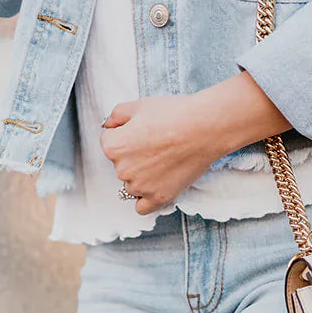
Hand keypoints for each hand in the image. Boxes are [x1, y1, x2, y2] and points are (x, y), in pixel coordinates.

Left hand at [100, 72, 290, 215]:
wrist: (203, 128)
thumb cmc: (173, 114)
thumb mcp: (138, 105)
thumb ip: (115, 116)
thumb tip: (108, 126)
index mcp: (113, 147)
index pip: (108, 142)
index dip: (125, 133)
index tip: (142, 131)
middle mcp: (122, 171)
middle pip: (120, 165)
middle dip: (133, 156)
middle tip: (155, 144)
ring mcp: (140, 187)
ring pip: (132, 185)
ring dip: (142, 177)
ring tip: (162, 161)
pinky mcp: (158, 198)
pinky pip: (142, 207)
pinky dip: (146, 198)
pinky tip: (156, 185)